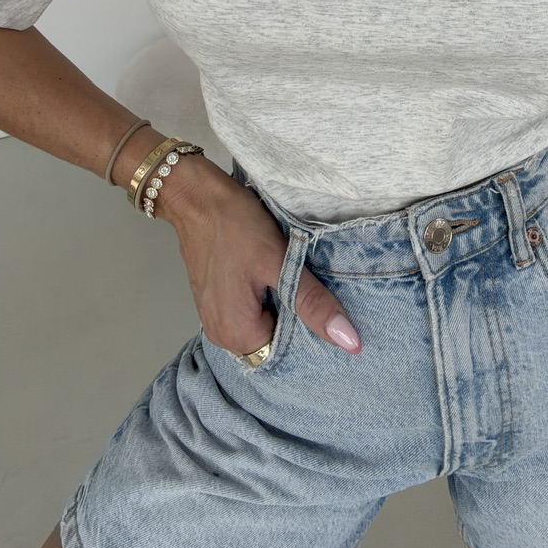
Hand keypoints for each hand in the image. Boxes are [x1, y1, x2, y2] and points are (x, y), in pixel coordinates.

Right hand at [170, 165, 361, 357]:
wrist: (198, 196)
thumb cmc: (235, 225)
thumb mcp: (280, 262)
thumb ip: (312, 304)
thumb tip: (348, 341)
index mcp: (236, 334)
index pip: (288, 351)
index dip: (309, 330)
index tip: (321, 304)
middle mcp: (220, 334)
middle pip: (273, 340)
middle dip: (295, 317)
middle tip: (311, 286)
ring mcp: (214, 316)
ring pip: (262, 323)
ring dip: (281, 304)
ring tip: (294, 278)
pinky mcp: (214, 298)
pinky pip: (249, 309)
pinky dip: (266, 296)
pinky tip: (275, 274)